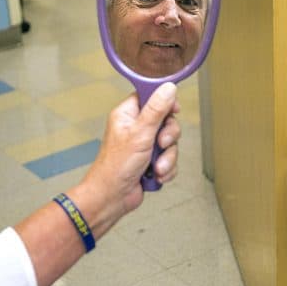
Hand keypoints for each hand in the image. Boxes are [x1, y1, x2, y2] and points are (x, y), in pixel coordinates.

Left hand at [79, 82, 180, 224]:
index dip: (165, 102)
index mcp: (127, 115)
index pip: (150, 97)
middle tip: (160, 143)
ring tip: (156, 166)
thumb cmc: (115, 166)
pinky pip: (169, 159)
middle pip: (166, 120)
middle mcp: (136, 128)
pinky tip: (156, 175)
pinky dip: (166, 168)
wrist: (112, 198)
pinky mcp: (151, 161)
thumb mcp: (140, 134)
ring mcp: (144, 145)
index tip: (174, 109)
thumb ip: (156, 110)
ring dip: (167, 157)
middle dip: (168, 136)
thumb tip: (168, 88)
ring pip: (170, 142)